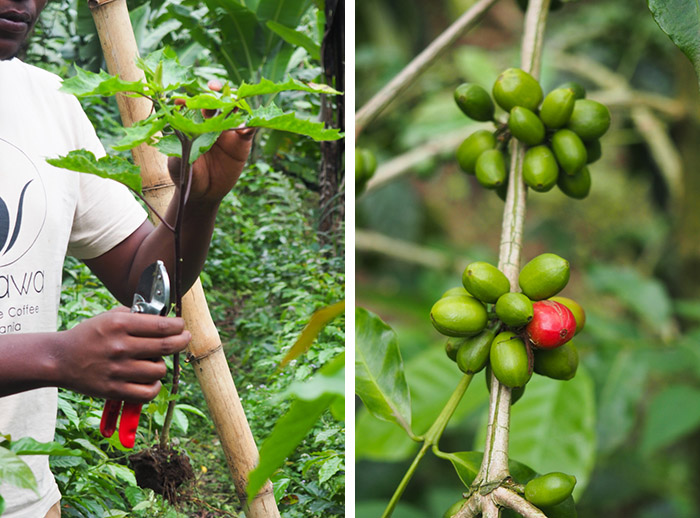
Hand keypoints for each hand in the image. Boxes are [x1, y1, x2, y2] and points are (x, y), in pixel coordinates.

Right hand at [56, 307, 190, 402]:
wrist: (60, 359)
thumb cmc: (89, 335)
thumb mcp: (110, 316)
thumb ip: (136, 315)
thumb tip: (165, 318)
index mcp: (120, 325)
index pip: (162, 325)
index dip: (179, 326)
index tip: (182, 326)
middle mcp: (120, 347)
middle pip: (166, 346)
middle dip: (182, 341)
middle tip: (184, 339)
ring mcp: (118, 370)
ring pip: (159, 370)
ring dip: (162, 364)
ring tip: (154, 361)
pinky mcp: (114, 390)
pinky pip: (148, 392)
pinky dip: (155, 387)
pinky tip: (151, 380)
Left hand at [168, 80, 255, 203]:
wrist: (204, 194)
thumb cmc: (188, 176)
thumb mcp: (179, 164)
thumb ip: (179, 151)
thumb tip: (177, 138)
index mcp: (194, 124)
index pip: (193, 106)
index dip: (188, 99)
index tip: (180, 99)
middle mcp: (211, 123)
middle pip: (217, 101)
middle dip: (215, 92)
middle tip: (212, 88)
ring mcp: (228, 131)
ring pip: (235, 110)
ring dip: (235, 102)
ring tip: (232, 100)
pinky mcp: (242, 143)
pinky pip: (249, 130)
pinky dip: (249, 125)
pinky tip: (245, 127)